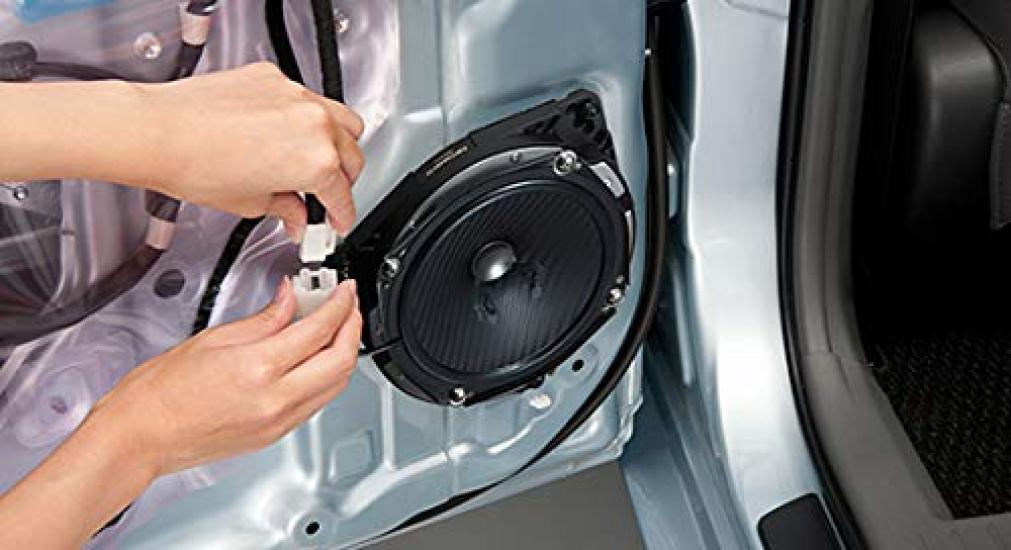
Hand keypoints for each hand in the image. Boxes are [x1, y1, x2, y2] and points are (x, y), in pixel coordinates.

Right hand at [88, 277, 361, 474]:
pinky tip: (313, 359)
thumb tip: (289, 299)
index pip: (320, 330)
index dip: (340, 304)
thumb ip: (263, 319)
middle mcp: (275, 399)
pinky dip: (325, 376)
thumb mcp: (212, 340)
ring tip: (333, 329)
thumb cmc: (159, 394)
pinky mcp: (276, 435)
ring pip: (336, 385)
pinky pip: (317, 402)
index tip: (344, 290)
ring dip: (343, 353)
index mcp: (258, 368)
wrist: (139, 438)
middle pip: (342, 361)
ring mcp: (279, 422)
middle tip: (347, 306)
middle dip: (353, 327)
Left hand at [141, 62, 365, 236]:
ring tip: (317, 161)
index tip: (336, 221)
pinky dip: (305, 118)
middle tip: (325, 197)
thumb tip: (295, 215)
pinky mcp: (274, 78)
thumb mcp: (249, 203)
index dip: (341, 216)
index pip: (343, 195)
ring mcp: (296, 96)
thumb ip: (285, 209)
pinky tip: (284, 133)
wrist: (157, 131)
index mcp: (316, 162)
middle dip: (343, 181)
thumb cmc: (194, 165)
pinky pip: (307, 98)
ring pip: (342, 119)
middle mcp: (315, 123)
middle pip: (353, 155)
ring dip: (339, 144)